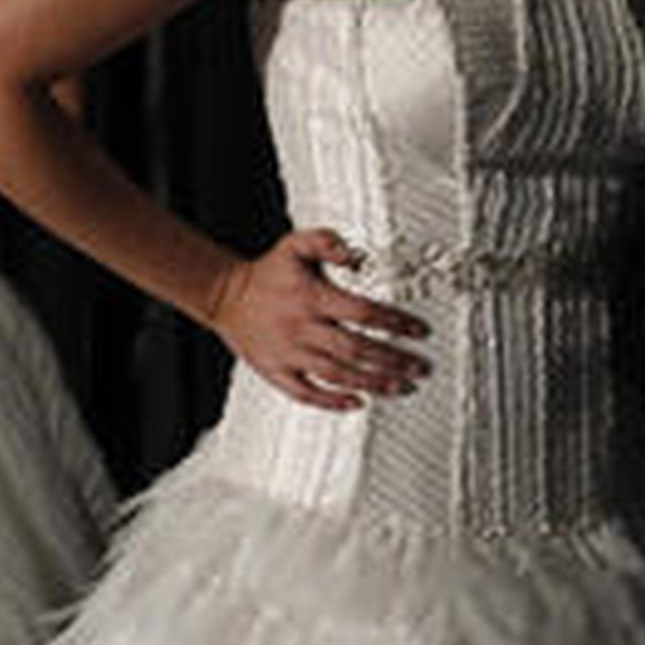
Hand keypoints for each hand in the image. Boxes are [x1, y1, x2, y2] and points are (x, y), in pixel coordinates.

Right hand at [208, 228, 429, 410]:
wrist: (224, 296)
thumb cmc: (266, 273)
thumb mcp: (294, 245)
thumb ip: (327, 241)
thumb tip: (356, 256)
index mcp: (311, 298)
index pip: (364, 312)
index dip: (396, 322)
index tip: (419, 330)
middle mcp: (301, 328)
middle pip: (357, 349)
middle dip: (394, 359)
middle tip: (420, 366)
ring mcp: (288, 354)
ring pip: (338, 375)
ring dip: (374, 383)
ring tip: (401, 386)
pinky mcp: (276, 372)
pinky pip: (306, 394)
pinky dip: (333, 402)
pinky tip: (358, 403)